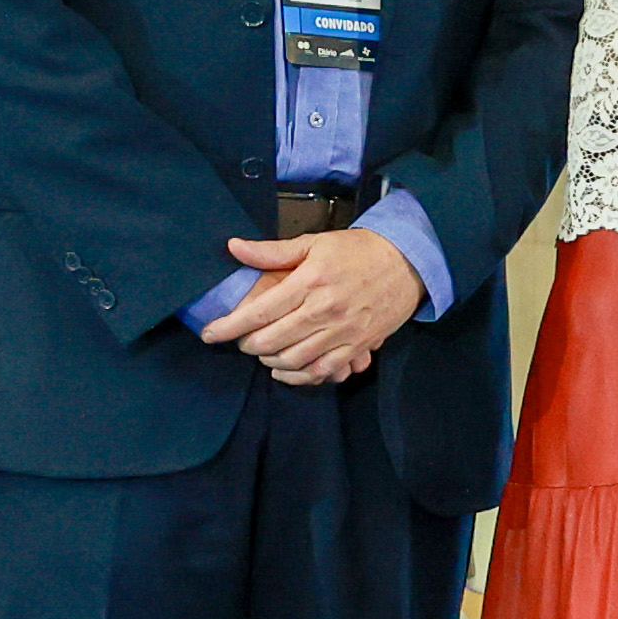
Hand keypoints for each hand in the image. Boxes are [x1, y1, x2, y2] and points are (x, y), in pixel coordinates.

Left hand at [201, 225, 427, 385]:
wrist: (407, 264)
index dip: (229, 326)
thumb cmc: (356, 251)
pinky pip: (321, 371)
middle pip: (272, 340)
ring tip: (262, 352)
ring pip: (293, 359)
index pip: (259, 312)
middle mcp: (324, 310)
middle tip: (240, 340)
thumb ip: (272, 251)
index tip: (209, 333)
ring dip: (269, 360)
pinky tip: (284, 370)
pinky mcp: (357, 346)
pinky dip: (297, 376)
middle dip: (247, 344)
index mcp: (310, 282)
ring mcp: (342, 331)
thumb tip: (234, 247)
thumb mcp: (314, 242)